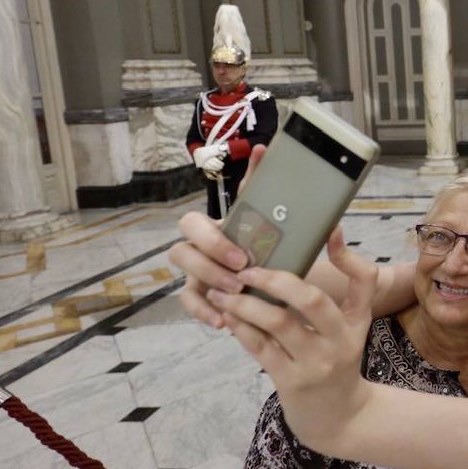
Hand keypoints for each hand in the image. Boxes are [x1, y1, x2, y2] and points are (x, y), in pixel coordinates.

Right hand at [171, 145, 268, 327]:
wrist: (286, 277)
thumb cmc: (275, 244)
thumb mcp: (275, 218)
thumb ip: (265, 188)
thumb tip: (263, 148)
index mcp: (217, 226)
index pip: (193, 223)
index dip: (212, 239)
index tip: (242, 255)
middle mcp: (201, 247)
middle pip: (181, 248)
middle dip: (209, 261)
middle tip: (241, 272)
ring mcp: (197, 272)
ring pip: (183, 275)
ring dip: (209, 281)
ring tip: (238, 295)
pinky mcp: (201, 294)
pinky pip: (189, 301)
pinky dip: (203, 311)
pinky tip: (223, 321)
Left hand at [205, 234, 378, 456]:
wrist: (338, 418)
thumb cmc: (339, 362)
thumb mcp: (353, 329)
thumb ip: (342, 291)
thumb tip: (327, 239)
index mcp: (357, 323)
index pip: (364, 282)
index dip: (348, 256)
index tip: (330, 231)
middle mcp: (339, 341)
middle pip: (311, 300)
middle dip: (275, 279)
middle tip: (246, 269)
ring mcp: (314, 364)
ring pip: (277, 323)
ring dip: (245, 304)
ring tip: (222, 291)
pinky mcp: (290, 382)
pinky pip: (260, 348)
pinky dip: (241, 328)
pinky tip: (227, 315)